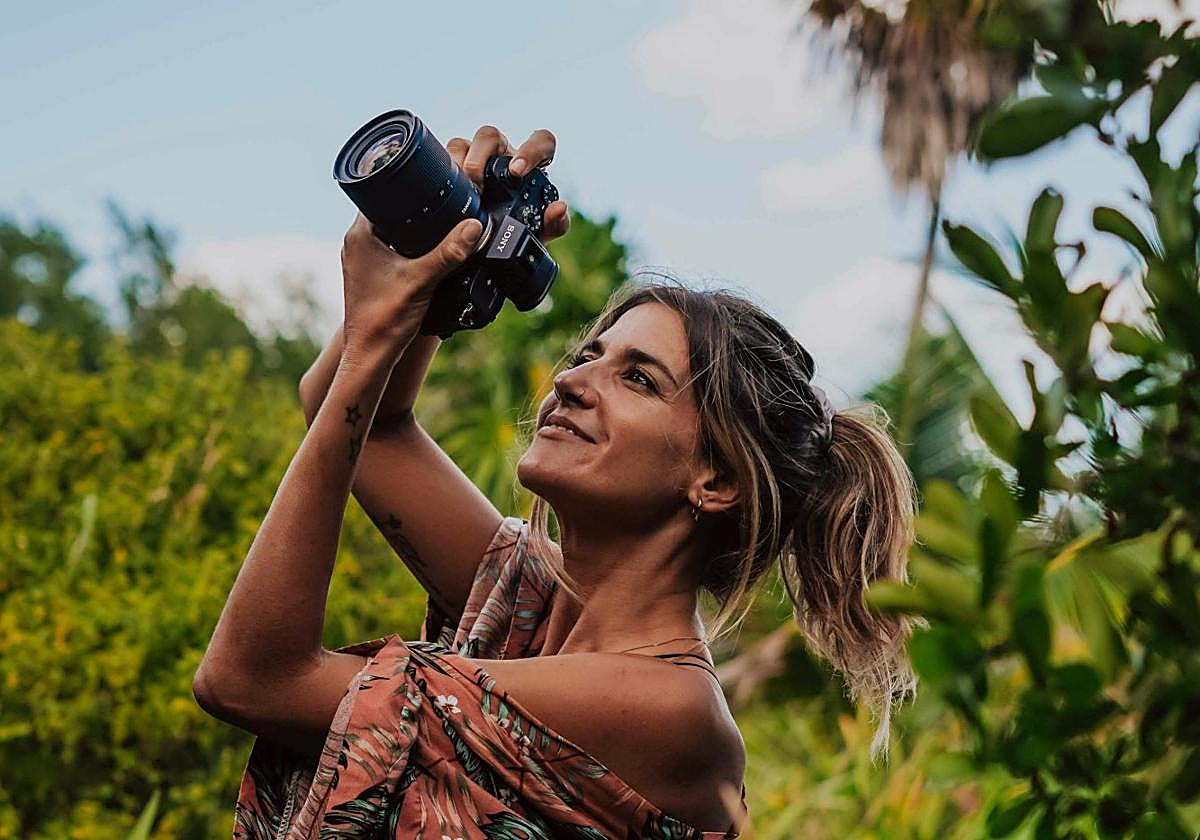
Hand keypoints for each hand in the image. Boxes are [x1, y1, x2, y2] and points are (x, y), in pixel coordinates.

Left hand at [339, 124, 570, 355]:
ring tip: (444, 217)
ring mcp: (365, 259)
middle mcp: (357, 242)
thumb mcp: (422, 281)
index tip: (434, 176)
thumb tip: (475, 226)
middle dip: (418, 202)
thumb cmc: (384, 320)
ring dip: (416, 223)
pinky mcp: (374, 274)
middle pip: (391, 207)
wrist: (371, 357)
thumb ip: (448, 254)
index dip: (407, 180)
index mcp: (361, 234)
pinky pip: (395, 247)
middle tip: (447, 195)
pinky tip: (433, 247)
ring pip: (394, 228)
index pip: (382, 190)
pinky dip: (413, 243)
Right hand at [446, 125, 570, 241]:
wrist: (492, 245)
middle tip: (479, 185)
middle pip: (490, 135)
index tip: (518, 171)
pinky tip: (448, 191)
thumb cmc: (522, 230)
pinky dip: (444, 172)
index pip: (540, 141)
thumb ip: (556, 223)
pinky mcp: (453, 169)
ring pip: (462, 143)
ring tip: (462, 190)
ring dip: (460, 163)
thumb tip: (559, 208)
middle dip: (482, 155)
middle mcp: (502, 156)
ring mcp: (474, 160)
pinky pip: (444, 159)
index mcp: (530, 165)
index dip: (531, 150)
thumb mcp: (541, 231)